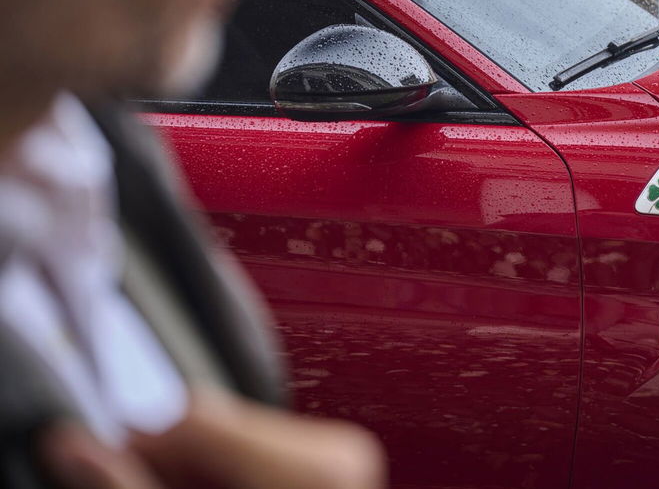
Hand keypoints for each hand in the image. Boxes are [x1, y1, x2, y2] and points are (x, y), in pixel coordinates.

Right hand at [41, 390, 385, 488]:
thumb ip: (135, 485)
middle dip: (168, 454)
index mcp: (313, 465)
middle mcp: (338, 448)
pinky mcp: (338, 463)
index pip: (195, 413)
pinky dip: (230, 468)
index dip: (138, 437)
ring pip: (236, 430)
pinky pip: (264, 445)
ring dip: (198, 463)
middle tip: (136, 480)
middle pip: (214, 420)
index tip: (101, 458)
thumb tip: (77, 446)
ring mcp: (344, 453)